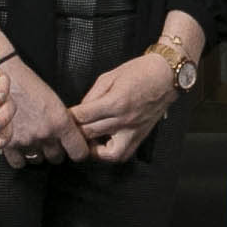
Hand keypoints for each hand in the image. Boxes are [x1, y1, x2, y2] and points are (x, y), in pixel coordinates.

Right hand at [0, 65, 91, 167]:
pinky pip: (18, 162)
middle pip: (57, 158)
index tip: (74, 150)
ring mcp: (26, 139)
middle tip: (49, 140)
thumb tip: (68, 139)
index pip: (79, 152)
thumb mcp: (54, 101)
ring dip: (37, 153)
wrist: (4, 77)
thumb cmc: (29, 85)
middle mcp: (45, 133)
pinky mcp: (8, 142)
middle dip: (54, 151)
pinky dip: (20, 157)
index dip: (77, 152)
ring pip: (38, 160)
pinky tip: (20, 146)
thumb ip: (63, 122)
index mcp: (61, 122)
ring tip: (33, 140)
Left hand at [66, 47, 184, 163]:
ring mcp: (133, 131)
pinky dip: (108, 154)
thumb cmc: (138, 72)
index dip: (68, 118)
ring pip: (105, 153)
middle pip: (89, 134)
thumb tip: (80, 111)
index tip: (60, 117)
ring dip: (91, 149)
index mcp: (115, 102)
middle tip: (65, 130)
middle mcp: (124, 120)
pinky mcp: (140, 137)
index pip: (83, 117)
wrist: (166, 76)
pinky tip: (102, 145)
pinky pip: (121, 154)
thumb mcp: (109, 76)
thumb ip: (92, 95)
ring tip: (85, 141)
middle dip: (74, 132)